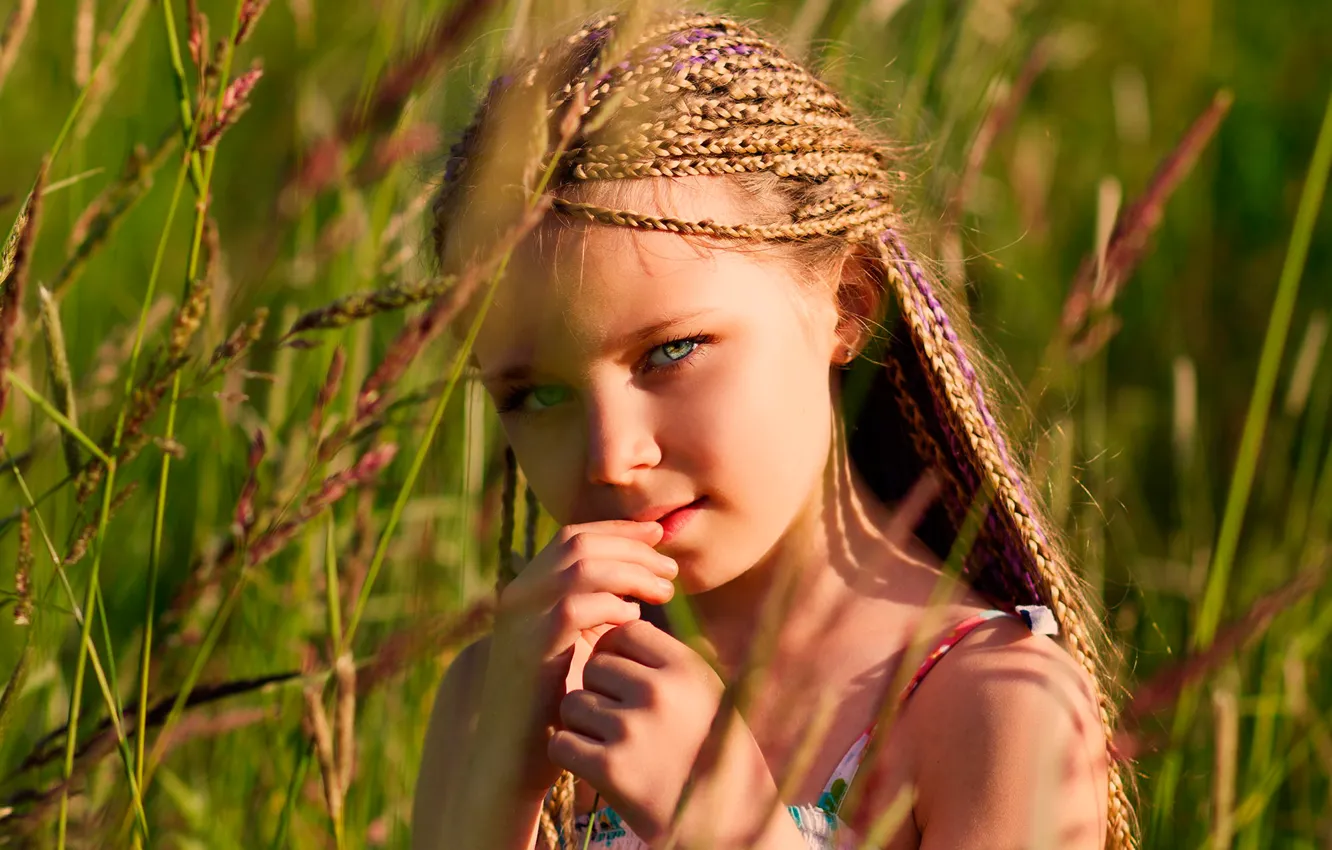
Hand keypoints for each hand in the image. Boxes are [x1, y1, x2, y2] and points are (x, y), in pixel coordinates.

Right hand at [479, 521, 678, 793]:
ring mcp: (521, 619)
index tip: (657, 537)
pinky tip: (635, 617)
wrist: (512, 757)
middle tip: (670, 568)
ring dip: (631, 571)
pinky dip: (611, 605)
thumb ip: (598, 610)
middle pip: (579, 544)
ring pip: (581, 567)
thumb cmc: (553, 705)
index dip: (618, 532)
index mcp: (527, 589)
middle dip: (631, 547)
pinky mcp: (531, 647)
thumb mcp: (576, 644)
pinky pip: (576, 607)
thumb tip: (639, 581)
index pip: (573, 537)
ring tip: (664, 589)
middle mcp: (518, 595)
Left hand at [549, 620, 788, 848]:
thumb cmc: (720, 761)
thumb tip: (629, 623)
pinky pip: (561, 743)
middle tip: (618, 722)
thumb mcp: (713, 698)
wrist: (729, 828)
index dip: (616, 653)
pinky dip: (570, 755)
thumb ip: (674, 663)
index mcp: (688, 669)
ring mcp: (632, 729)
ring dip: (582, 725)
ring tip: (610, 746)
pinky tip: (594, 768)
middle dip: (598, 691)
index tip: (621, 678)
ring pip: (573, 704)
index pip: (626, 634)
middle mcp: (660, 692)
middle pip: (595, 666)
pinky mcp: (609, 769)